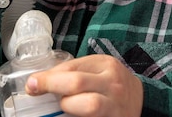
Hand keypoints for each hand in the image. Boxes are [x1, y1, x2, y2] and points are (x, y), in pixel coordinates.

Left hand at [25, 55, 143, 116]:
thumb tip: (38, 82)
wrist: (139, 99)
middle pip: (77, 83)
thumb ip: (75, 72)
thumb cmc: (110, 84)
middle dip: (51, 87)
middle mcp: (113, 83)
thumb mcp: (98, 70)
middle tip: (35, 91)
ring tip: (63, 106)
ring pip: (88, 105)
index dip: (47, 77)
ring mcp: (116, 104)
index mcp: (106, 65)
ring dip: (68, 106)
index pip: (72, 68)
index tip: (32, 83)